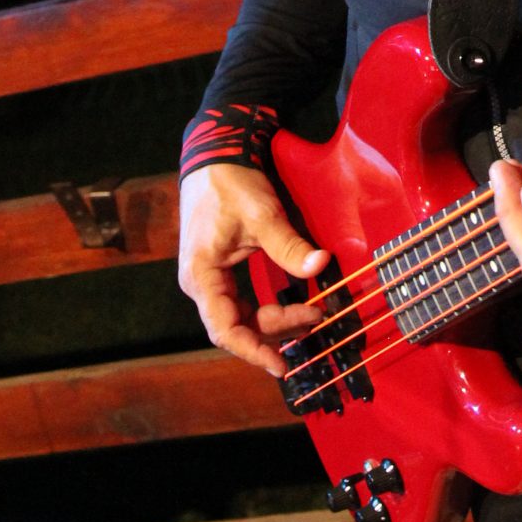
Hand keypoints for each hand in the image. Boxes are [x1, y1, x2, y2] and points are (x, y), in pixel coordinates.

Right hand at [177, 160, 327, 377]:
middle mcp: (201, 284)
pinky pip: (244, 303)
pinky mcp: (221, 272)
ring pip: (243, 317)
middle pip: (238, 326)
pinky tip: (293, 309)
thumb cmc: (231, 183)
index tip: (282, 365)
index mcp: (202, 276)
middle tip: (316, 316)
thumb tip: (320, 266)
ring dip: (276, 319)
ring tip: (312, 312)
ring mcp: (209, 280)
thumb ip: (288, 245)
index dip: (254, 351)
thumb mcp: (262, 214)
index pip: (225, 329)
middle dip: (277, 329)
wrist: (215, 156)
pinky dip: (268, 309)